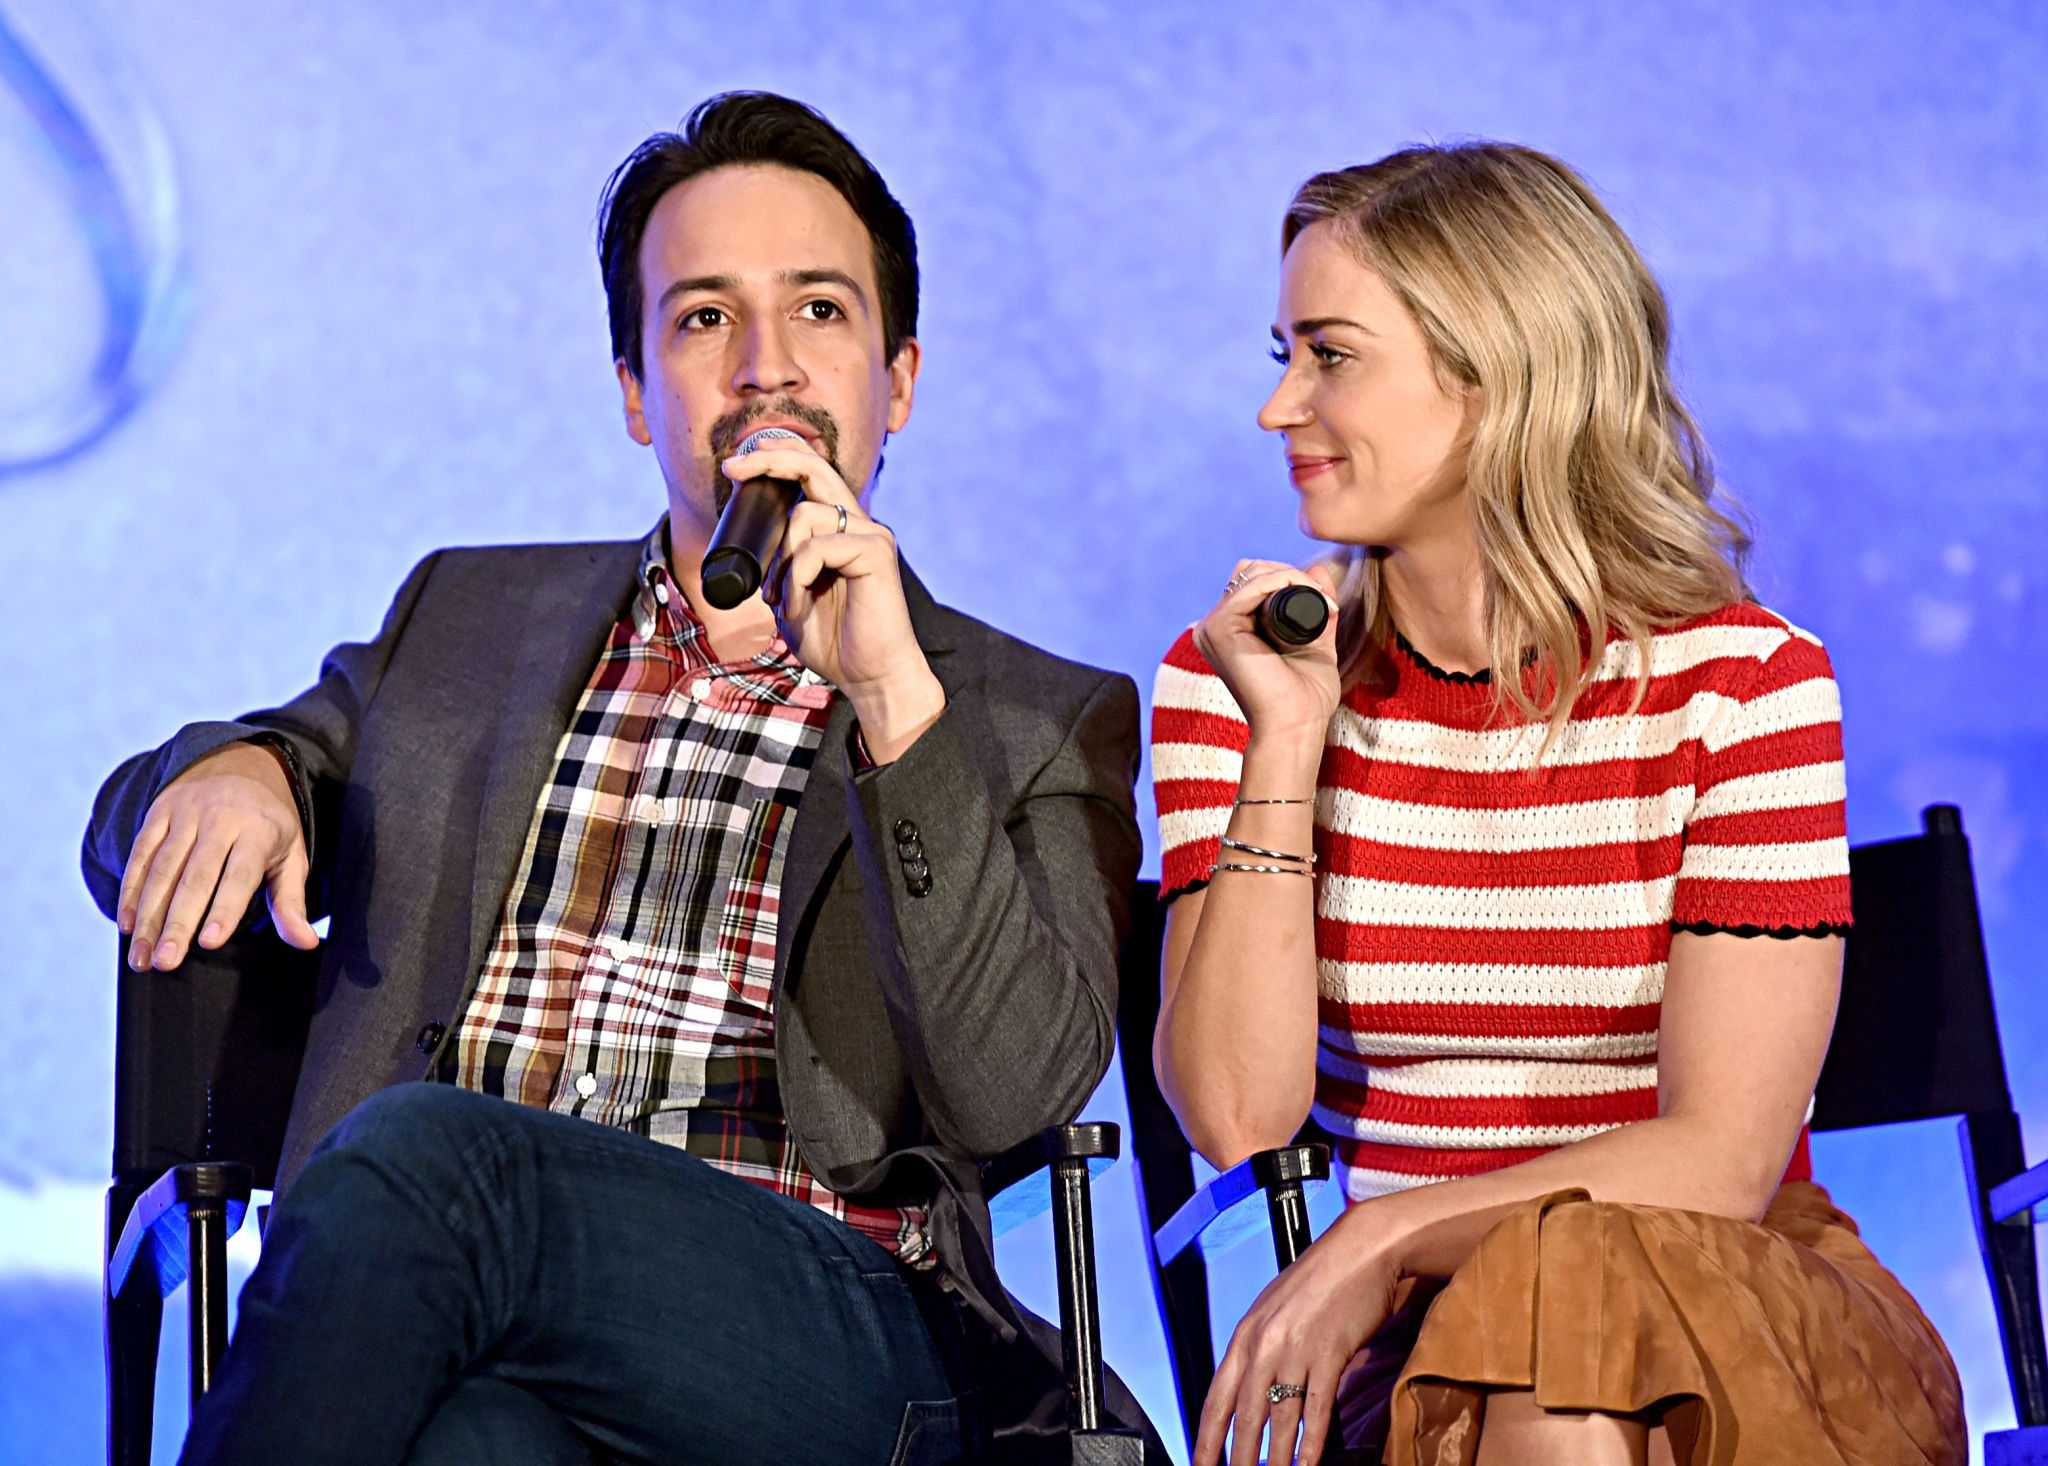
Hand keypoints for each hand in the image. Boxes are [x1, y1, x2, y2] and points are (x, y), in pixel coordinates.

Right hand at [118, 741, 319, 970]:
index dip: (224, 910)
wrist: (238, 764)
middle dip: (177, 922)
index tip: (208, 943)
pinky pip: (140, 855)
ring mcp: (185, 814)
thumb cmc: (268, 826)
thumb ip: (292, 902)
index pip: (239, 875)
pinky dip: (130, 890)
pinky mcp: (158, 813)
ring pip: (162, 870)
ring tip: (142, 958)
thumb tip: (308, 943)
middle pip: (195, 877)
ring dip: (147, 916)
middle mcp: (220, 819)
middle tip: (165, 962)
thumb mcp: (291, 856)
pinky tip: (126, 924)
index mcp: (258, 831)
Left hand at [724, 440, 943, 757]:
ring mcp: (870, 535)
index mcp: (840, 530)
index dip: (776, 458)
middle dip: (769, 459)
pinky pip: (817, 549)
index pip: (811, 475)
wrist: (869, 676)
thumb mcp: (789, 596)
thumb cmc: (834, 641)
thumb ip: (779, 566)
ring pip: (804, 518)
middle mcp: (858, 524)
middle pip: (814, 467)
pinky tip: (797, 606)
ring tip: (780, 600)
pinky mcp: (876, 553)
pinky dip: (795, 578)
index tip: (736, 464)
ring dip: (779, 562)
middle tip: (732, 468)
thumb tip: (751, 542)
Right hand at [1192, 559, 1340, 747]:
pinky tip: (1308, 594)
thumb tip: (1320, 570)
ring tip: (1324, 602)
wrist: (1295, 727)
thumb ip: (1317, 607)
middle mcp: (1215, 627)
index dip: (1288, 579)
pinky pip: (1252, 584)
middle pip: (1249, 571)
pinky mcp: (1219, 628)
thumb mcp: (1315, 642)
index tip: (1327, 601)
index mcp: (1230, 631)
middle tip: (1326, 599)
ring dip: (1292, 577)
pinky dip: (1284, 581)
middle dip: (1290, 574)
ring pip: (1252, 572)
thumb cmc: (1305, 698)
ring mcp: (1212, 626)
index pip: (1252, 581)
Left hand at [1197, 1220, 1399, 1465]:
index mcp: (1245, 1334)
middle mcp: (1264, 1343)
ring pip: (1280, 1418)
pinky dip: (1312, 1441)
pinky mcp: (1330, 1352)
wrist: (1361, 1250)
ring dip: (1276, 1459)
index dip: (1207, 1437)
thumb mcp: (1274, 1309)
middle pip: (1244, 1415)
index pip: (1217, 1397)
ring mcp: (1296, 1349)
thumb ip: (1259, 1347)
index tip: (1202, 1463)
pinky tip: (1308, 1463)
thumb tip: (1249, 1387)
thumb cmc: (1320, 1278)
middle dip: (1238, 1458)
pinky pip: (1317, 1408)